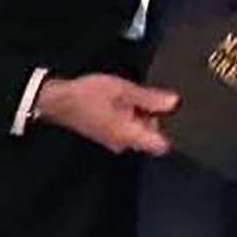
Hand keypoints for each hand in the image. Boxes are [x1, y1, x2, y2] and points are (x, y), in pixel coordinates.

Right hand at [34, 74, 176, 153]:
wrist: (57, 99)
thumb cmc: (87, 95)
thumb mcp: (123, 90)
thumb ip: (150, 98)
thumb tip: (173, 103)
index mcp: (128, 135)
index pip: (160, 146)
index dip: (172, 132)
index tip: (178, 118)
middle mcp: (122, 142)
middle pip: (151, 135)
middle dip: (156, 118)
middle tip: (151, 98)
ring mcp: (113, 139)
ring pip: (139, 130)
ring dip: (142, 115)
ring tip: (137, 97)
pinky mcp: (107, 133)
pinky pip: (127, 127)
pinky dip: (130, 115)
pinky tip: (126, 101)